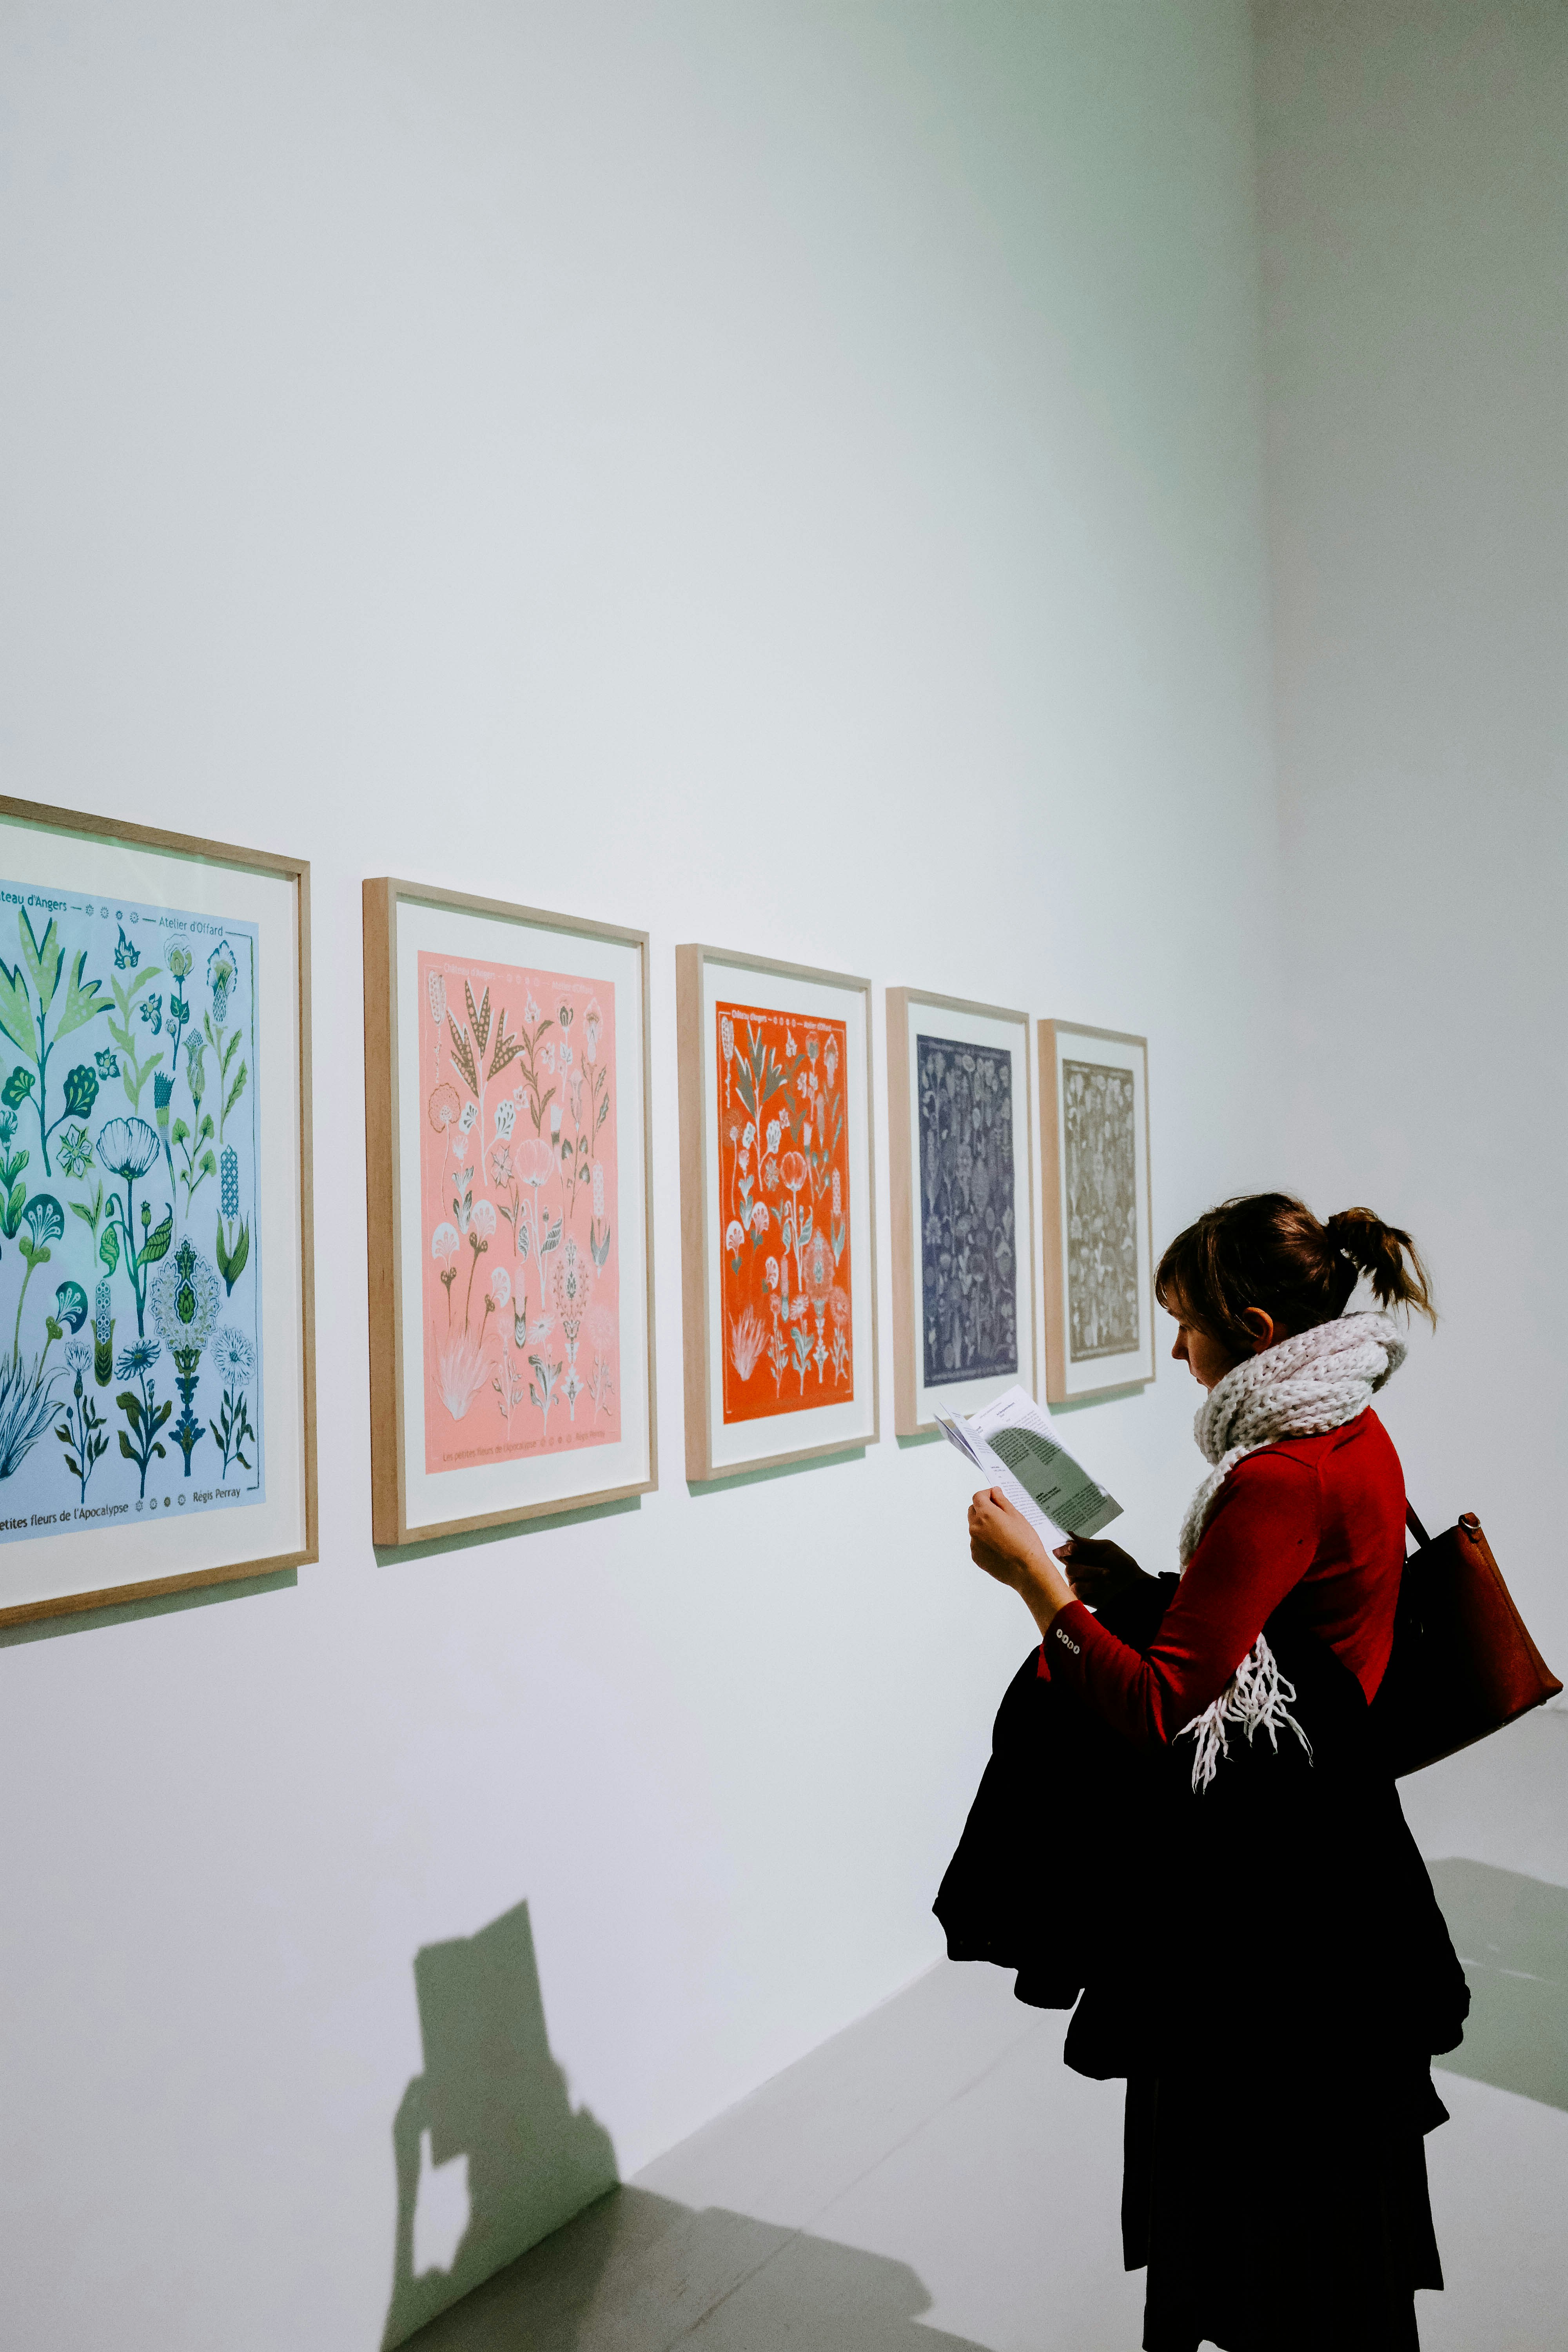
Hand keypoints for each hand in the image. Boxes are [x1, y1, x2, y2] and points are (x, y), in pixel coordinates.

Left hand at [969, 1488, 1076, 1636]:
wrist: (1027, 1570)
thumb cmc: (1025, 1543)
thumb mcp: (1017, 1516)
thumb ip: (1002, 1501)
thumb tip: (994, 1492)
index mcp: (985, 1514)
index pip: (978, 1497)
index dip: (987, 1495)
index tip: (995, 1498)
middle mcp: (975, 1527)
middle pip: (973, 1511)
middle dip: (984, 1509)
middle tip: (1001, 1516)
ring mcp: (974, 1543)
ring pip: (975, 1528)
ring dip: (985, 1527)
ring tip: (1004, 1535)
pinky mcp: (976, 1556)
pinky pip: (977, 1544)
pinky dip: (985, 1542)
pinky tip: (1001, 1547)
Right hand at [1050, 1535, 1148, 1608]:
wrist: (1134, 1585)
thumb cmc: (1122, 1565)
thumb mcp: (1107, 1548)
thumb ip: (1086, 1543)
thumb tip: (1068, 1534)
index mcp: (1080, 1555)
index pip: (1062, 1550)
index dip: (1063, 1547)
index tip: (1073, 1547)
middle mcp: (1076, 1568)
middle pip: (1066, 1561)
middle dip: (1080, 1560)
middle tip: (1096, 1564)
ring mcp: (1077, 1582)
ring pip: (1071, 1572)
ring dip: (1091, 1571)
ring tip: (1107, 1574)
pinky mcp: (1080, 1596)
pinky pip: (1077, 1588)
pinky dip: (1092, 1585)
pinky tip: (1105, 1584)